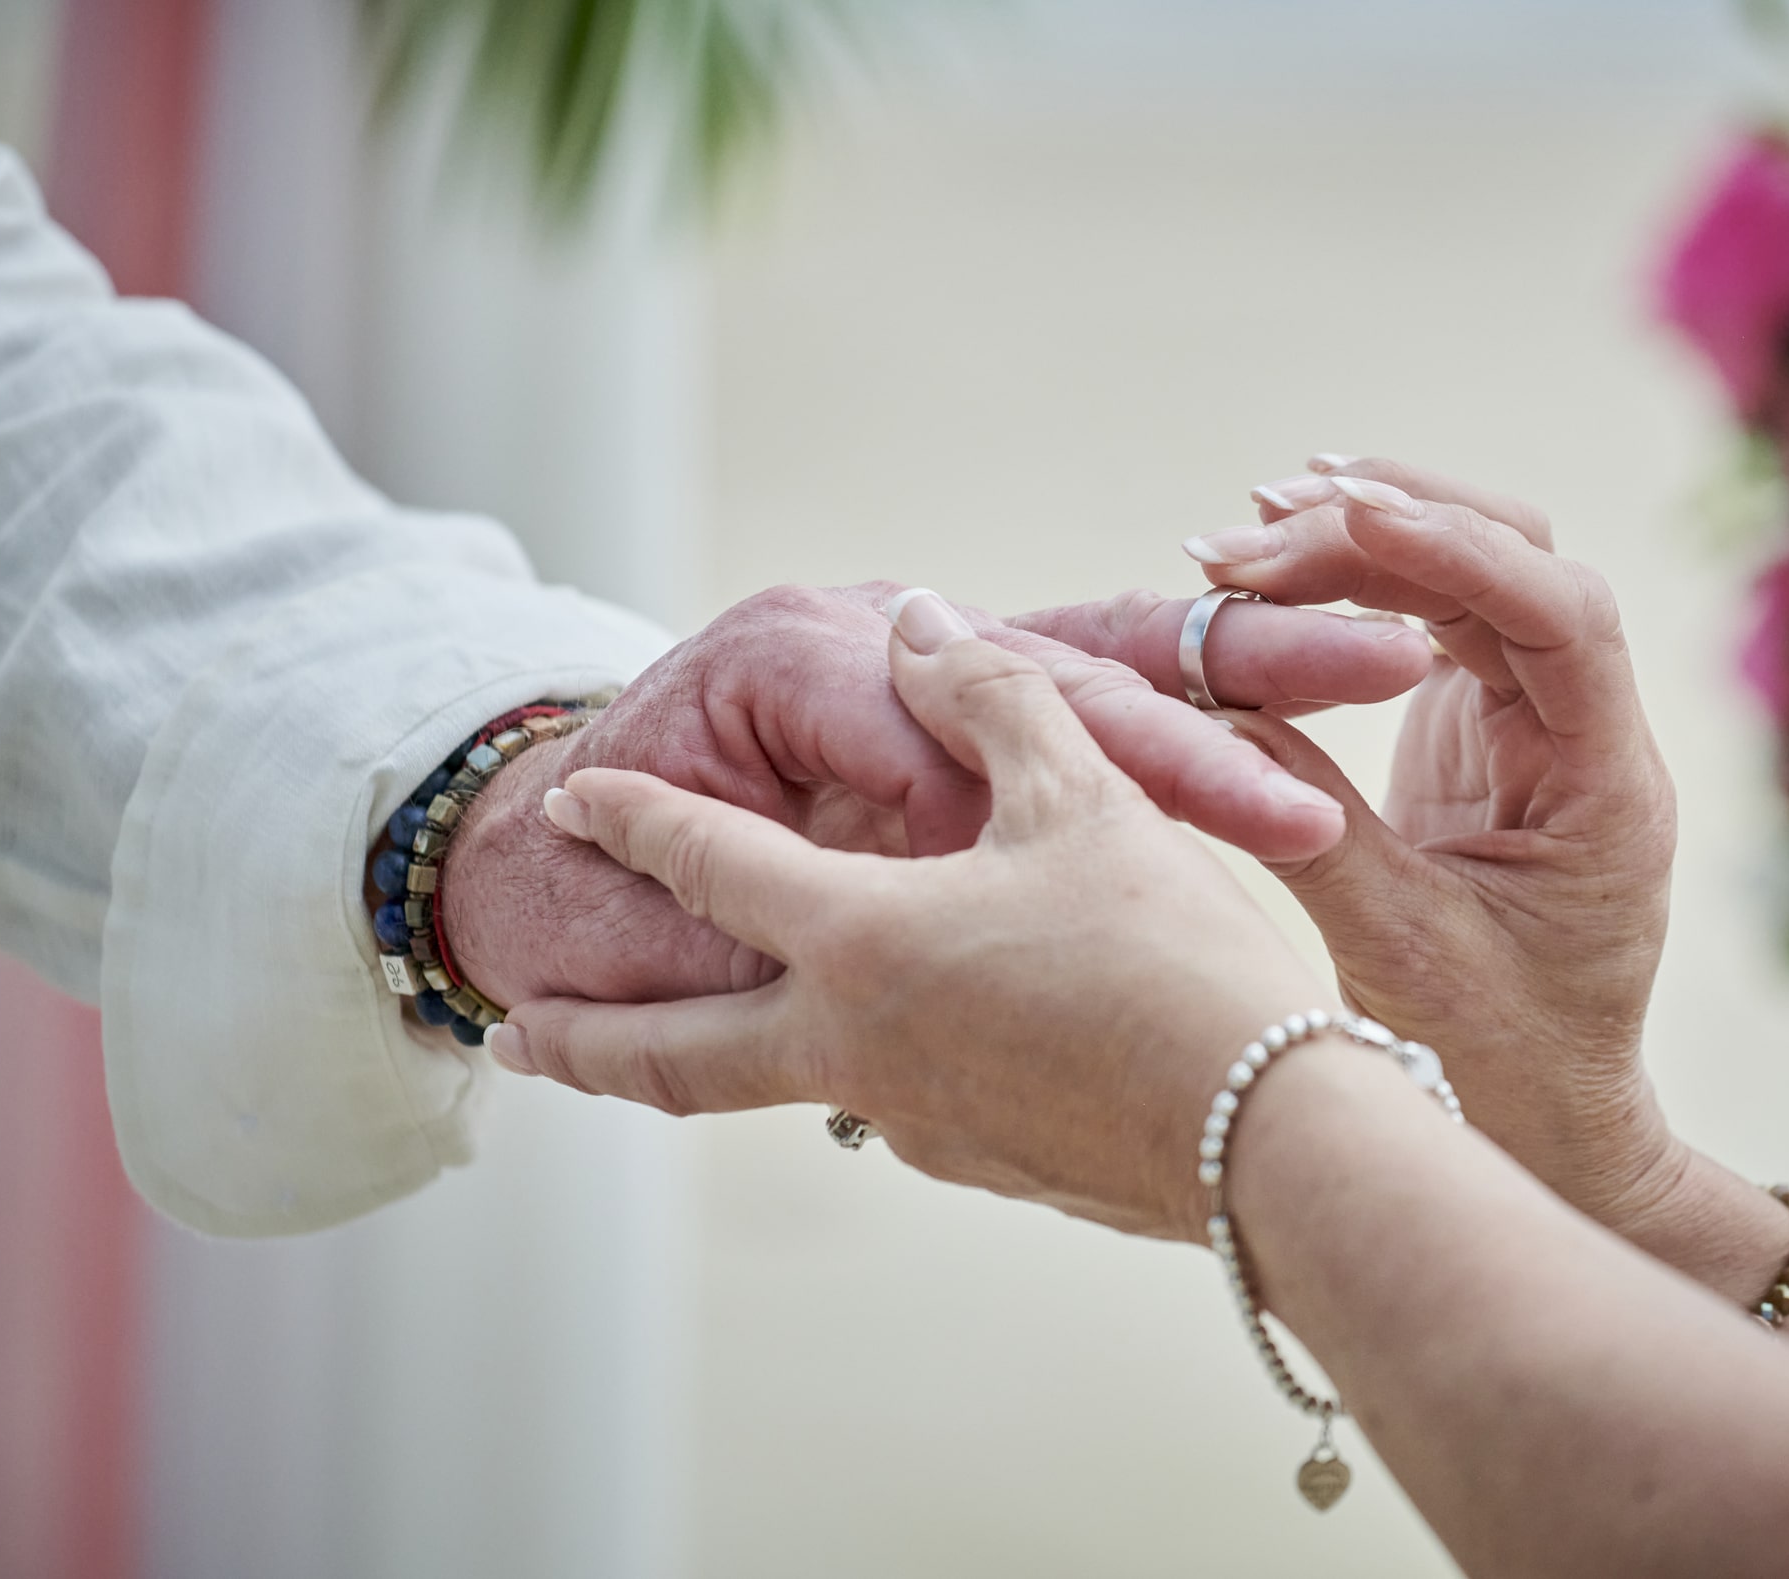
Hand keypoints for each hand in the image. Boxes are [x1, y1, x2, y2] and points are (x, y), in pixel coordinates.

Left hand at [495, 591, 1328, 1241]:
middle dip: (594, 1042)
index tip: (573, 803)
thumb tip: (924, 620)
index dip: (636, 819)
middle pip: (681, 1057)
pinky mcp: (986, 1167)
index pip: (713, 864)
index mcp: (863, 941)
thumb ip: (992, 697)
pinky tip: (945, 1045)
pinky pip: (907, 1104)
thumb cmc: (1171, 957)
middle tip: (519, 1037)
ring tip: (740, 1024)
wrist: (1269, 1142)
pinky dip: (885, 1066)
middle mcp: (858, 1048)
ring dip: (746, 1054)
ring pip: (799, 1082)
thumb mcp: (1084, 797)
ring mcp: (916, 1125)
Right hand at [1187, 459, 1683, 1233]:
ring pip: (1470, 578)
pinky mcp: (1482, 735)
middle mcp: (1587, 734)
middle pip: (1514, 565)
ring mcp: (1536, 725)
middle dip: (1387, 525)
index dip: (1453, 552)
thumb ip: (1312, 824)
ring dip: (1364, 540)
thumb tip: (1215, 708)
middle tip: (1251, 527)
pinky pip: (1429, 624)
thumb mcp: (1394, 952)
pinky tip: (1276, 569)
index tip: (1340, 516)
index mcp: (1608, 786)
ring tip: (1245, 530)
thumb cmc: (1493, 1071)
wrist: (1542, 1131)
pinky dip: (1356, 587)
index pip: (1559, 617)